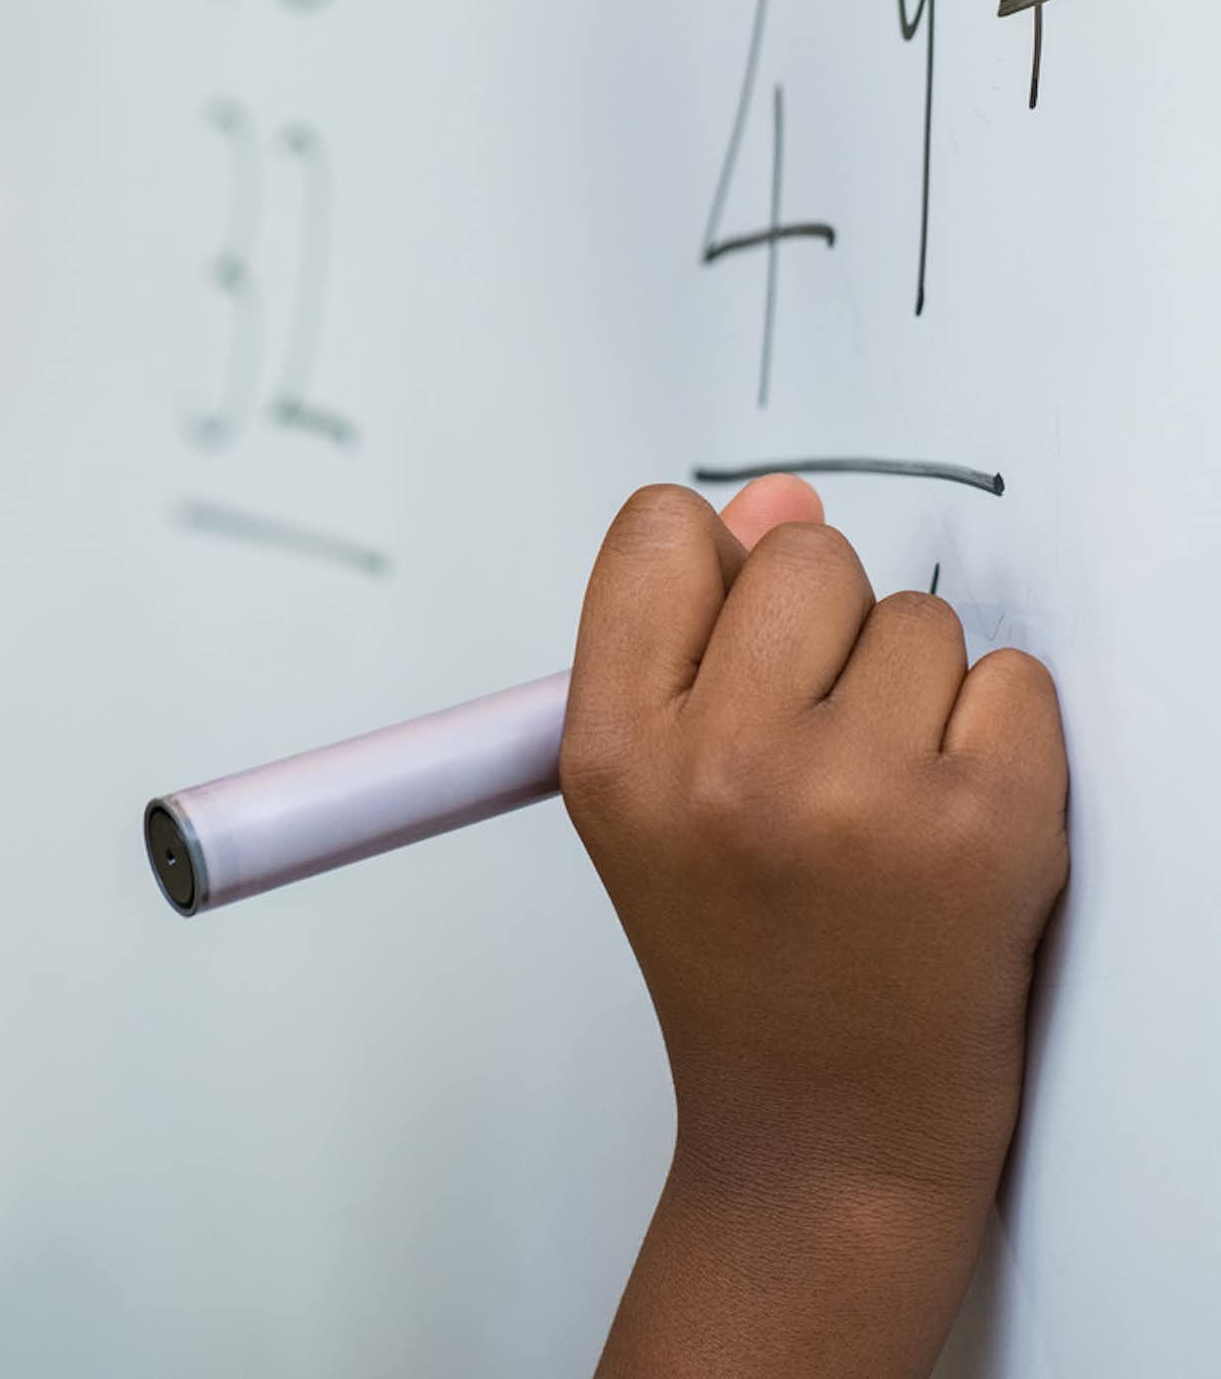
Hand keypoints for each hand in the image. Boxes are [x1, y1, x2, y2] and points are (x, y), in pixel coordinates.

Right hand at [564, 479, 1068, 1378]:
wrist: (827, 1128)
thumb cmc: (738, 952)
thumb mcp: (648, 789)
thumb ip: (689, 630)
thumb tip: (778, 502)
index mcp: (616, 749)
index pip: (660, 532)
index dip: (711, 568)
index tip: (733, 631)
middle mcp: (726, 765)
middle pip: (803, 554)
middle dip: (824, 625)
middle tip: (818, 737)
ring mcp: (858, 795)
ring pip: (918, 618)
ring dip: (917, 688)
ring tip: (882, 796)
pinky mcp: (984, 827)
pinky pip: (1014, 681)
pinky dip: (1000, 735)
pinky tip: (952, 815)